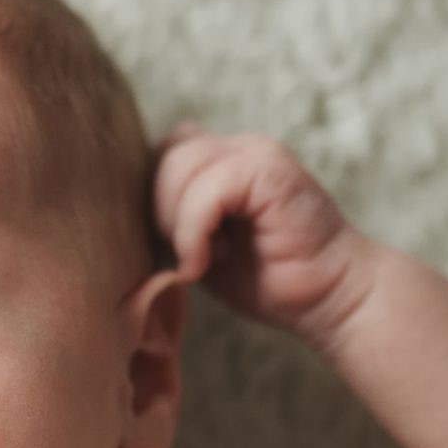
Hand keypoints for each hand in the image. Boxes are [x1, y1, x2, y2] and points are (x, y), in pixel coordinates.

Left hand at [153, 124, 372, 339]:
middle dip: (159, 211)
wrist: (329, 300)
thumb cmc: (268, 281)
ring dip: (176, 223)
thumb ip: (172, 220)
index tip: (169, 246)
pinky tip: (207, 262)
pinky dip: (194, 231)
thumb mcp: (202, 247)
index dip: (153, 197)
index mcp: (223, 161)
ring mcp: (257, 153)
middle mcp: (239, 148)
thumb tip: (118, 215)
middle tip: (185, 256)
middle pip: (164, 155)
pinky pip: (208, 188)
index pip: (163, 152)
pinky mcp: (270, 171)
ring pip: (179, 166)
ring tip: (200, 260)